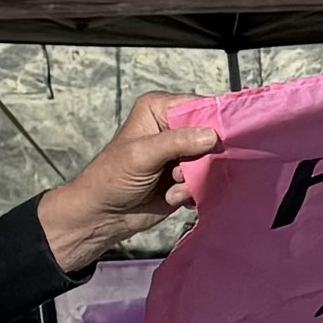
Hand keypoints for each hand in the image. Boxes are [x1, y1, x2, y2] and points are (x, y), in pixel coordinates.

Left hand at [37, 90, 220, 268]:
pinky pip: (206, 181)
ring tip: (172, 187)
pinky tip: (172, 197)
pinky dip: (192, 192)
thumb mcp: (142, 155)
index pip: (199, 107)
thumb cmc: (112, 178)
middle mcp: (173, 127)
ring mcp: (181, 153)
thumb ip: (177, 142)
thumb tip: (212, 136)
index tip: (219, 144)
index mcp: (159, 109)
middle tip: (181, 173)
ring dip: (194, 179)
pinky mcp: (186, 176)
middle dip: (202, 158)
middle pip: (211, 135)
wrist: (103, 215)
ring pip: (210, 161)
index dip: (212, 123)